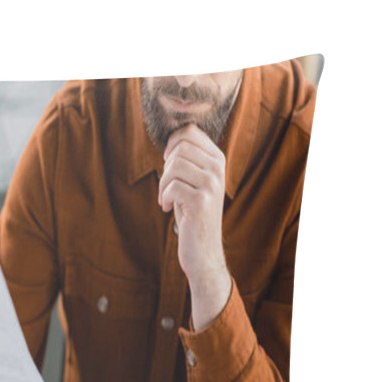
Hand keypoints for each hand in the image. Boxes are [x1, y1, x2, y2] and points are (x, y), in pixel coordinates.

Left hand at [158, 124, 231, 329]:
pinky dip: (164, 197)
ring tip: (166, 199)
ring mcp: (212, 184)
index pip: (189, 132)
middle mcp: (218, 168)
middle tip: (166, 187)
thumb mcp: (193, 182)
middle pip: (179, 146)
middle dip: (165, 166)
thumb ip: (187, 160)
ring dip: (163, 184)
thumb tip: (172, 138)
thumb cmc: (192, 214)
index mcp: (217, 159)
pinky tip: (167, 208)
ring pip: (174, 166)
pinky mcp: (201, 201)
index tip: (167, 165)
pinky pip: (172, 186)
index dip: (170, 145)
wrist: (203, 250)